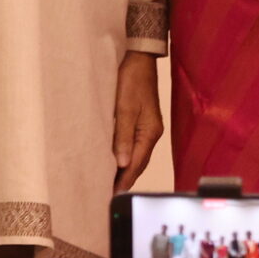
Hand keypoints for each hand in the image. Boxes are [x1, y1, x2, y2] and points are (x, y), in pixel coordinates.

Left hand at [113, 52, 165, 191]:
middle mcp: (152, 134)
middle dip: (124, 180)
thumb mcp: (124, 108)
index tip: (111, 197)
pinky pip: (135, 148)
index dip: (124, 181)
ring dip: (125, 171)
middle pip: (138, 164)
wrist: (140, 60)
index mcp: (149, 133)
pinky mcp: (143, 124)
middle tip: (106, 196)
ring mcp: (149, 129)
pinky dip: (126, 159)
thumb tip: (123, 164)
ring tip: (109, 185)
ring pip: (137, 157)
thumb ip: (123, 136)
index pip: (136, 164)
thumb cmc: (131, 81)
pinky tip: (116, 163)